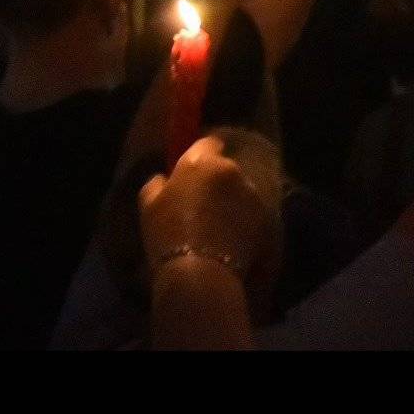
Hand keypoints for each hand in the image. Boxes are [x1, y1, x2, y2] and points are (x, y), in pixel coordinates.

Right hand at [139, 136, 275, 275]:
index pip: (208, 143)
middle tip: (200, 204)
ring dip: (230, 200)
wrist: (200, 269)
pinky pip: (249, 210)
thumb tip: (163, 178)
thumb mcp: (149, 206)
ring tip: (215, 224)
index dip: (201, 155)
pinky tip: (228, 236)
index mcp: (202, 163)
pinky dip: (241, 217)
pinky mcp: (264, 214)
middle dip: (215, 181)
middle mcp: (232, 170)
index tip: (193, 172)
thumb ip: (157, 184)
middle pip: (224, 169)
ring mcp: (250, 192)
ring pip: (239, 189)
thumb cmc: (168, 234)